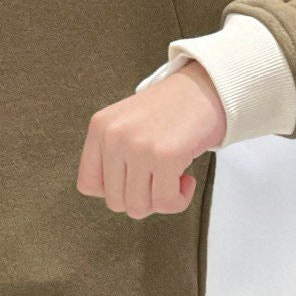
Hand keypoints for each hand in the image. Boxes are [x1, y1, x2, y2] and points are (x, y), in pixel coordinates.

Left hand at [76, 59, 225, 218]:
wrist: (206, 88)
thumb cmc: (170, 112)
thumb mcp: (127, 124)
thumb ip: (112, 156)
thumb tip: (114, 199)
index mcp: (100, 127)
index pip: (88, 185)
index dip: (114, 191)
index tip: (134, 180)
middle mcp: (113, 136)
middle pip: (115, 201)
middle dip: (142, 198)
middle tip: (160, 180)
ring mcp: (138, 146)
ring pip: (139, 207)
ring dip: (161, 200)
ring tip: (173, 178)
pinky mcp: (165, 156)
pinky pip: (166, 203)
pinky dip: (179, 200)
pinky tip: (186, 179)